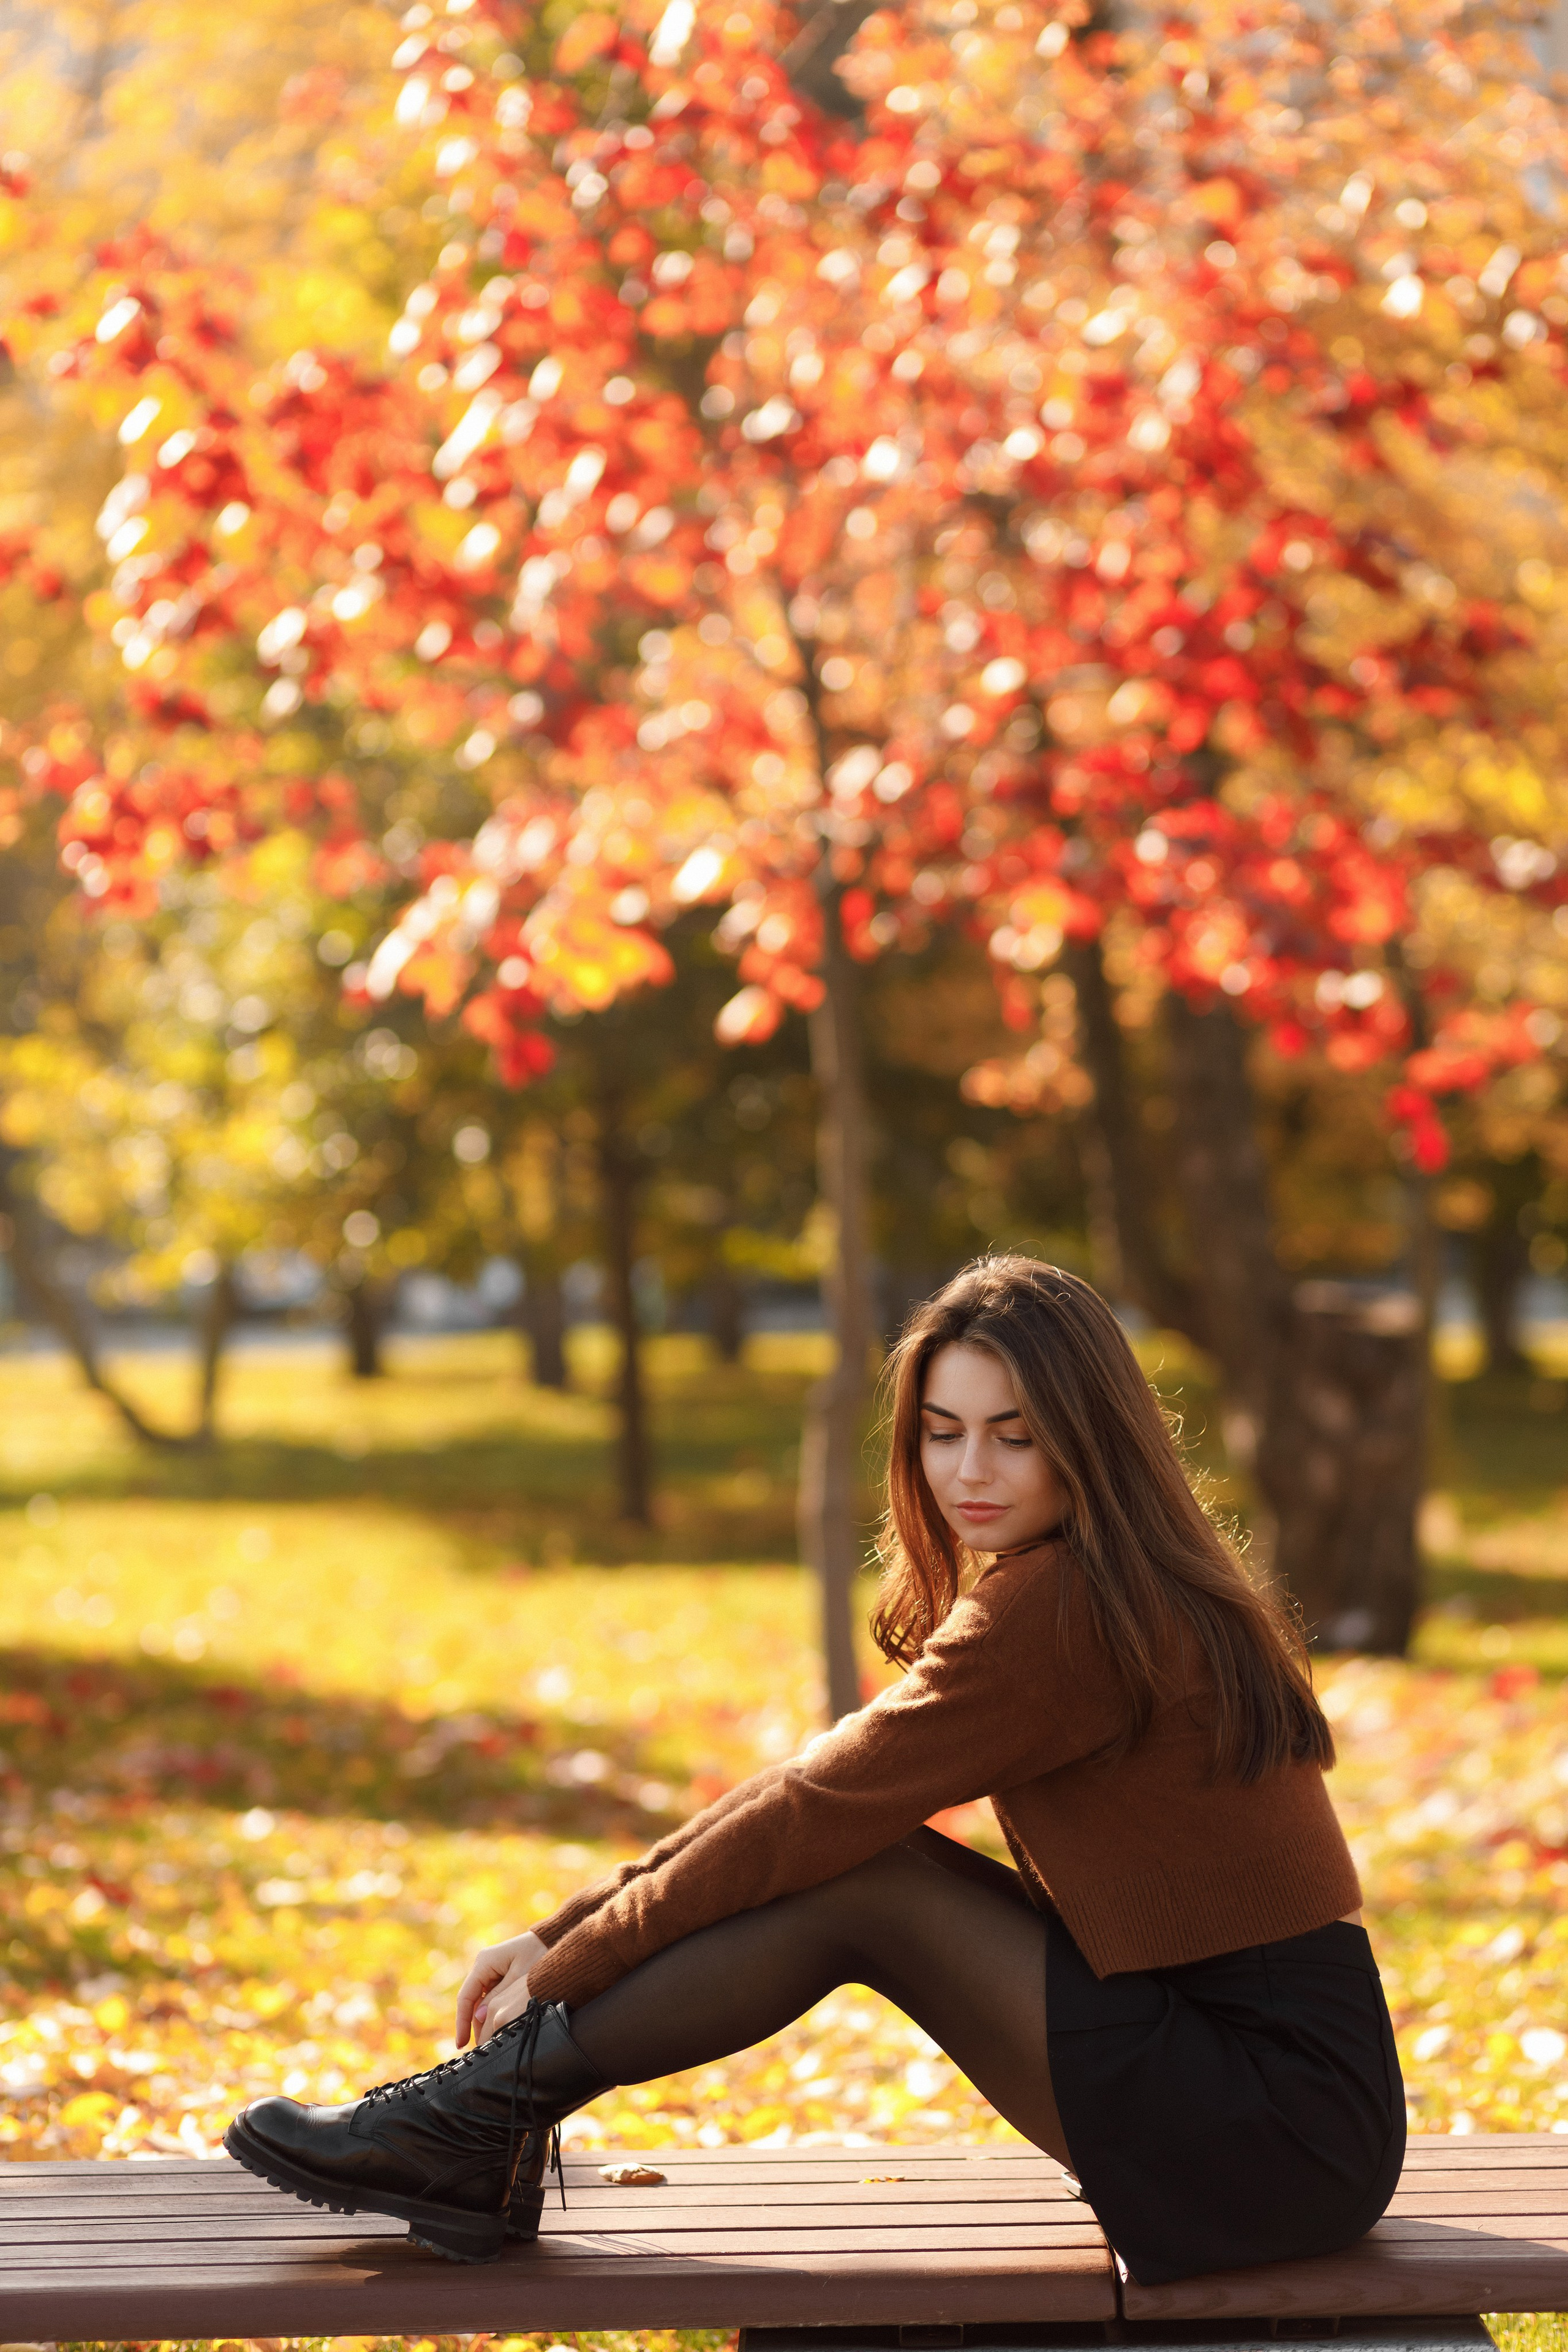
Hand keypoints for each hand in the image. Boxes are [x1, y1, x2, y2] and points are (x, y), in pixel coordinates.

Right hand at [455, 1928, 547, 2046]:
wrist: (556, 1939)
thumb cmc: (540, 1954)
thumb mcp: (521, 1978)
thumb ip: (500, 1998)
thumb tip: (480, 2018)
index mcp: (484, 1962)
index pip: (465, 1997)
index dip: (461, 2022)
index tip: (461, 2044)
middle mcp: (483, 1966)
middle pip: (473, 2003)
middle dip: (476, 2026)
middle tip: (483, 2050)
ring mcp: (491, 1971)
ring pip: (482, 2003)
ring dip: (486, 2022)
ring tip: (492, 2044)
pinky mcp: (500, 1976)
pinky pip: (492, 1998)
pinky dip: (494, 2013)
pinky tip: (501, 2029)